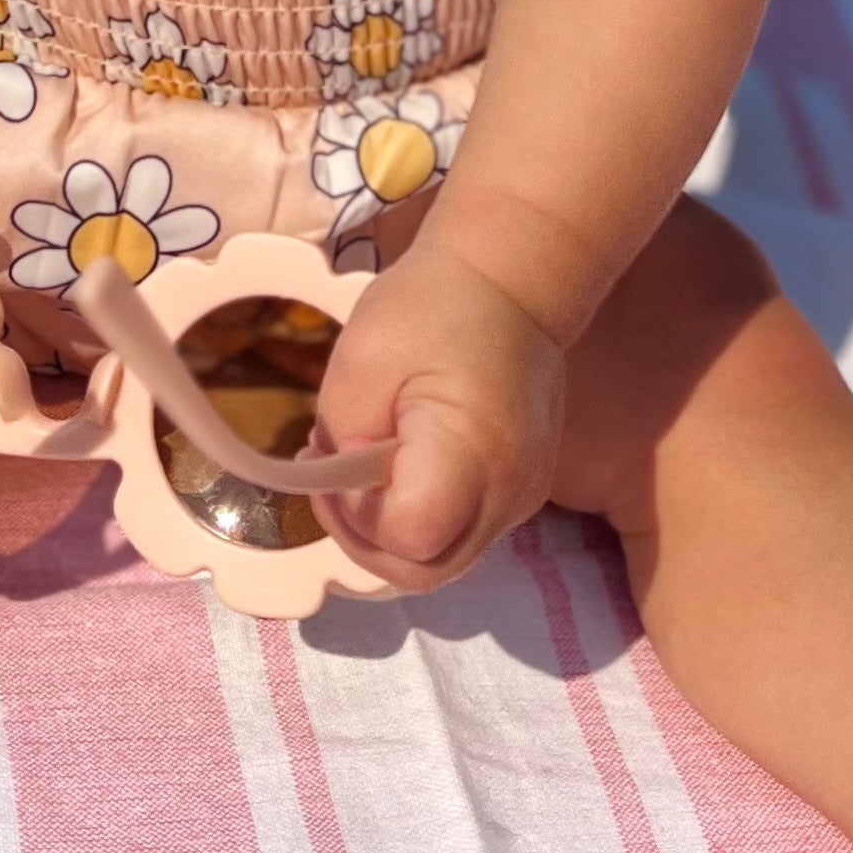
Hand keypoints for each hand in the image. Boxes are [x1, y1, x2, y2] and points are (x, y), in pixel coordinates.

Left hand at [310, 236, 566, 591]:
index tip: (331, 462)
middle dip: (362, 540)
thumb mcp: (360, 364)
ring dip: (388, 532)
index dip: (355, 516)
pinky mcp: (521, 493)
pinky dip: (420, 517)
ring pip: (442, 559)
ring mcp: (522, 499)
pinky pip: (460, 532)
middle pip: (424, 570)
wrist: (509, 282)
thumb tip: (347, 493)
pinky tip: (395, 467)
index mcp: (471, 454)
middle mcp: (508, 493)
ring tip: (358, 468)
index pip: (407, 537)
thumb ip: (344, 445)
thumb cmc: (431, 309)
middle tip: (330, 481)